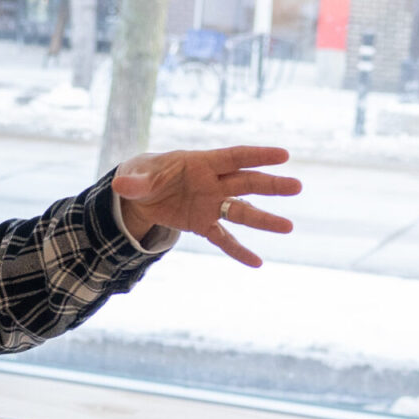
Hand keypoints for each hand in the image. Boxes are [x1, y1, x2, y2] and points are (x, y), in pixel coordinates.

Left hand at [112, 146, 300, 267]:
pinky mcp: (203, 224)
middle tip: (297, 186)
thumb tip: (122, 186)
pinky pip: (224, 239)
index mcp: (200, 163)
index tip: (283, 155)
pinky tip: (257, 263)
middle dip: (271, 185)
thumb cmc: (143, 176)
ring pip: (241, 211)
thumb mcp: (135, 177)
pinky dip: (238, 251)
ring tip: (289, 227)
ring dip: (264, 219)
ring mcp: (211, 205)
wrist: (140, 195)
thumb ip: (136, 182)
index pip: (234, 157)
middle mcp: (212, 183)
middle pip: (246, 183)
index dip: (258, 155)